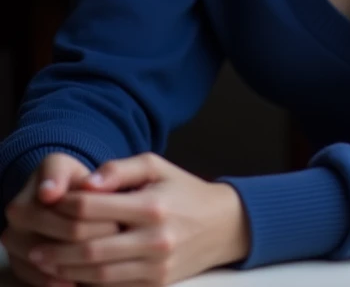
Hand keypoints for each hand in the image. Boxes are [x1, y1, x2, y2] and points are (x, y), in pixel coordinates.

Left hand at [23, 153, 249, 285]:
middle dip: (55, 245)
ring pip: (97, 273)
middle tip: (33, 243)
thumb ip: (121, 169)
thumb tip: (87, 182)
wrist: (223, 225)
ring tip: (43, 262)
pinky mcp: (156, 285)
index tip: (47, 204)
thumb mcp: (157, 167)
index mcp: (152, 204)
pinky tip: (70, 275)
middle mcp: (154, 238)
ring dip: (65, 269)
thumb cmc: (183, 190)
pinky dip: (87, 283)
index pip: (93, 207)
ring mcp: (155, 267)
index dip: (64, 206)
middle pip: (90, 246)